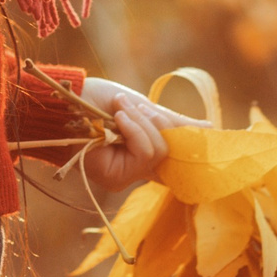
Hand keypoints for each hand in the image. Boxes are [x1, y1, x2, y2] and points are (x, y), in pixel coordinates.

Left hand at [78, 77, 205, 193]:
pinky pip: (143, 153)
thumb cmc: (98, 100)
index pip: (177, 155)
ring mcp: (125, 177)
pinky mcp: (115, 178)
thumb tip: (210, 128)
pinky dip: (134, 130)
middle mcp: (136, 171)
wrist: (66, 98)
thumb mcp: (142, 108)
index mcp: (144, 153)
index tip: (198, 126)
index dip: (187, 141)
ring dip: (141, 123)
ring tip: (121, 109)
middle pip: (169, 152)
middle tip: (136, 106)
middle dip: (157, 122)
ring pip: (157, 152)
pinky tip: (118, 118)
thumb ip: (173, 122)